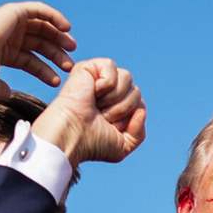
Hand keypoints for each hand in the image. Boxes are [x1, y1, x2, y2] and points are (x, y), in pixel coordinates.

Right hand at [0, 2, 75, 98]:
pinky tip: (66, 28)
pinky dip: (54, 16)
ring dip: (58, 36)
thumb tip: (8, 93)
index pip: (30, 60)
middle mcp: (7, 37)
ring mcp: (9, 23)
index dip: (45, 70)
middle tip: (69, 64)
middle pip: (39, 44)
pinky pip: (39, 10)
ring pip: (41, 27)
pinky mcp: (13, 12)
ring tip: (71, 47)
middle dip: (56, 53)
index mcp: (2, 53)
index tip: (58, 80)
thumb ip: (1, 90)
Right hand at [32, 58, 146, 165]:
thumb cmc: (92, 144)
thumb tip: (141, 110)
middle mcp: (108, 93)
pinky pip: (111, 66)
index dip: (130, 117)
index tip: (111, 127)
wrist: (72, 136)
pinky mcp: (88, 67)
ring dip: (114, 97)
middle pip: (136, 92)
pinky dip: (105, 82)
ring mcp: (98, 79)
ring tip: (96, 106)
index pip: (140, 104)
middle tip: (102, 117)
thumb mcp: (123, 146)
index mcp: (116, 108)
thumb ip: (139, 133)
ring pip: (127, 78)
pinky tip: (92, 92)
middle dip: (123, 109)